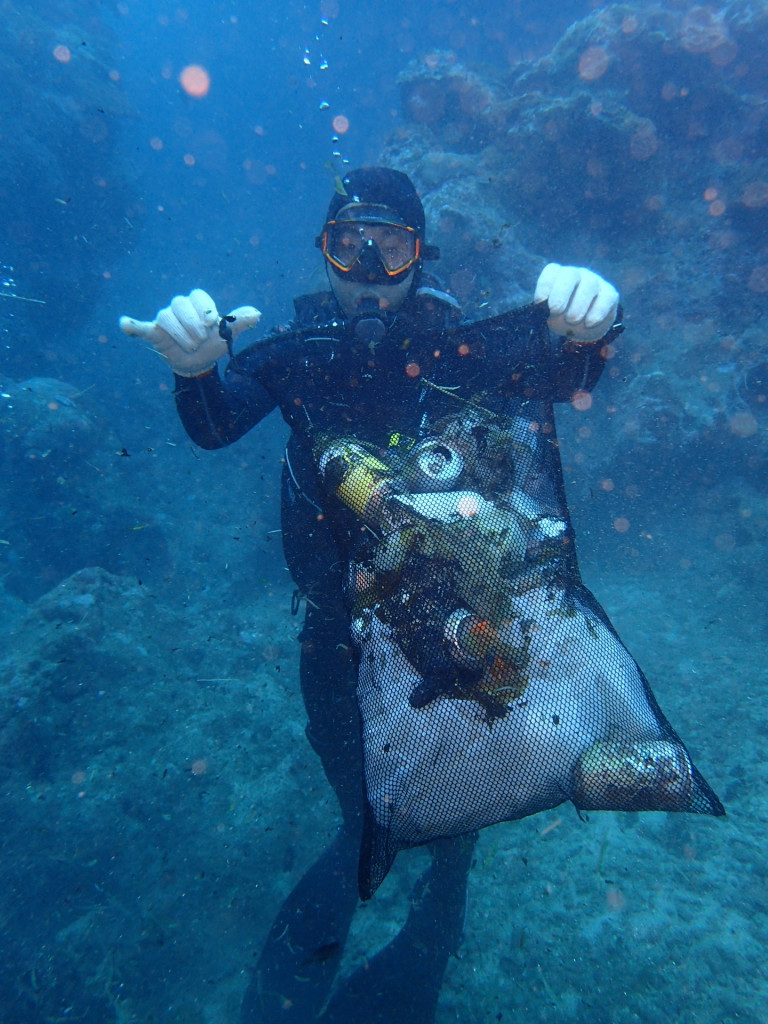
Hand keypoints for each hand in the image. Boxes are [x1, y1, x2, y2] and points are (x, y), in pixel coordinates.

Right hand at [119, 289, 260, 375]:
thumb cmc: (212, 344)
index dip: (205, 309)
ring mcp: (165, 318)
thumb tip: (257, 314)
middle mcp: (180, 307)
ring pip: (167, 317)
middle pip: (181, 306)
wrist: (199, 363)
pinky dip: (132, 325)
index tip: (212, 323)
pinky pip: (141, 326)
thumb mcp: (228, 334)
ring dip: (180, 334)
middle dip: (193, 326)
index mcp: (198, 303)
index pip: (198, 296)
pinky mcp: (154, 332)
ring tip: (189, 346)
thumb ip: (240, 322)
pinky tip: (125, 324)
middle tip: (200, 341)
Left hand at [534, 264, 618, 342]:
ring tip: (572, 320)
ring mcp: (594, 282)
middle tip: (555, 310)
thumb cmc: (563, 316)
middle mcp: (577, 275)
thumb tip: (540, 313)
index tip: (540, 302)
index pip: (552, 271)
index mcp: (559, 276)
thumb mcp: (550, 315)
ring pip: (589, 285)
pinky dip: (597, 312)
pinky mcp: (609, 294)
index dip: (545, 285)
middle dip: (561, 293)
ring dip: (579, 304)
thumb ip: (544, 312)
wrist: (585, 326)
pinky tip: (589, 323)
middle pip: (570, 275)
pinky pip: (606, 298)